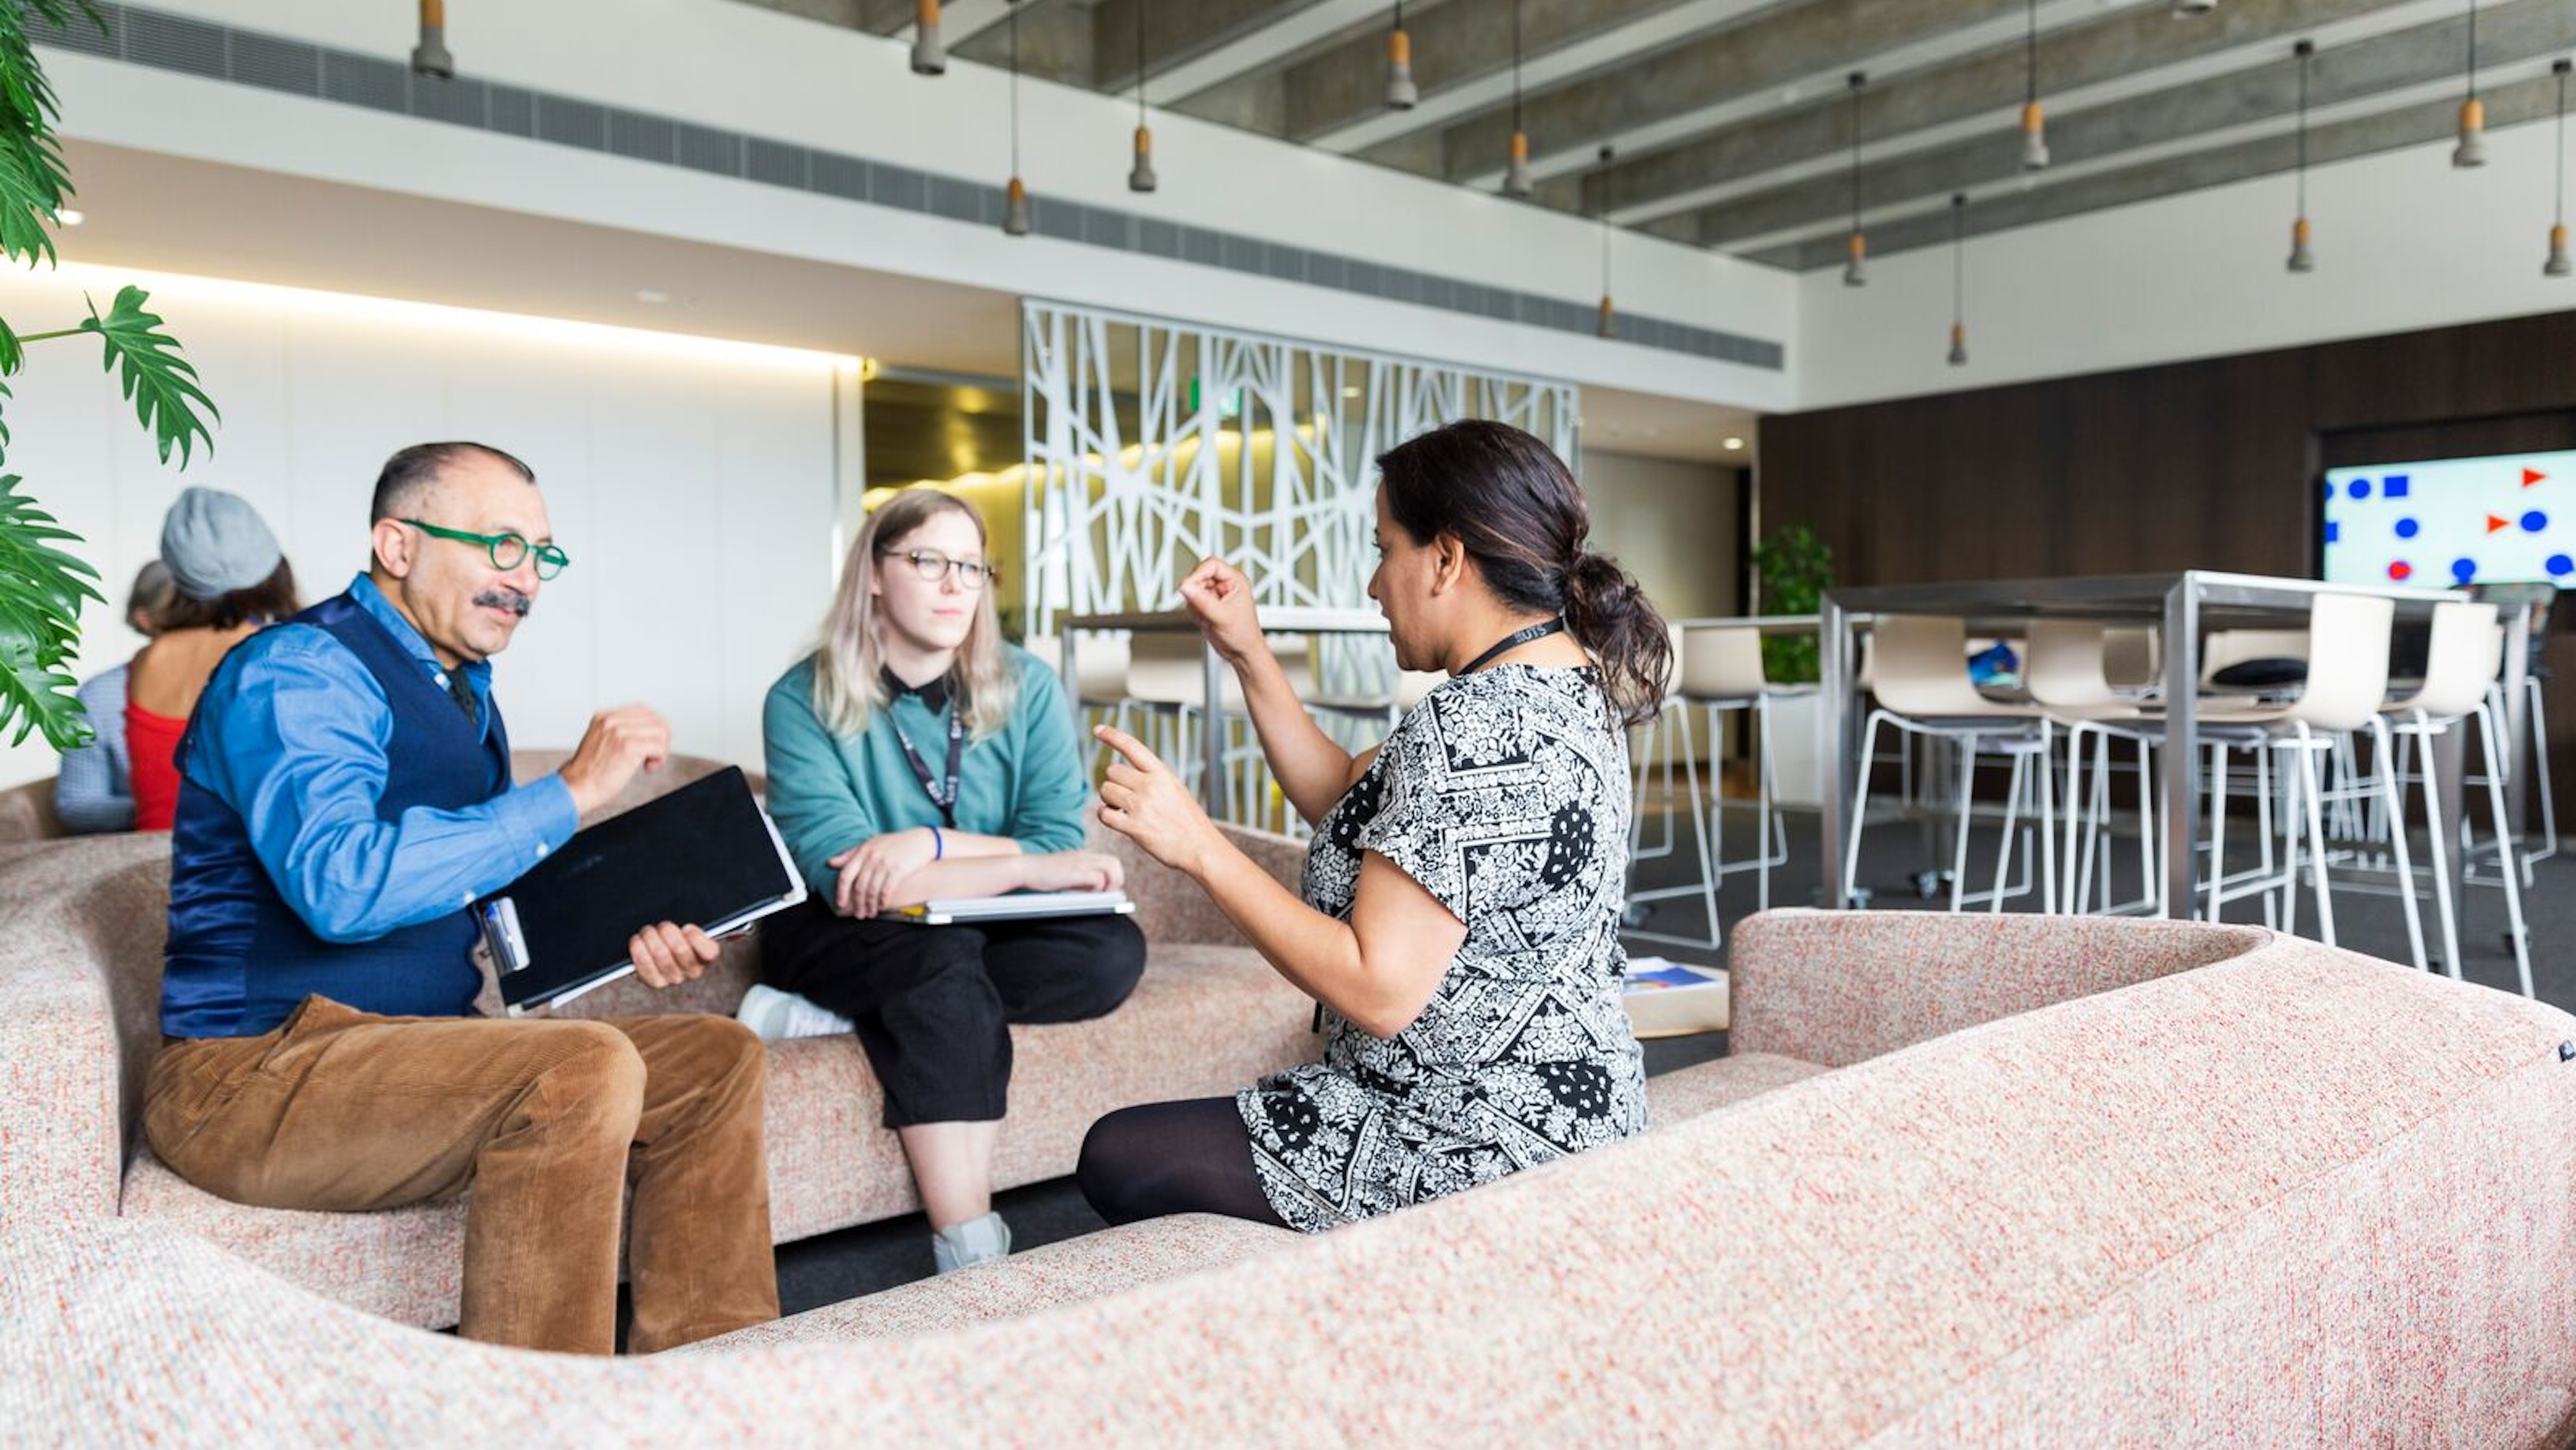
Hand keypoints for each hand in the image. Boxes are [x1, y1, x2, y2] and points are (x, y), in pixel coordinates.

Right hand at [558, 706, 672, 816]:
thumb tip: (649, 729)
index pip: (643, 710)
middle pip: (655, 719)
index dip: (654, 727)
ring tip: (649, 762)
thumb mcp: (602, 740)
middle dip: (661, 738)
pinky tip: (648, 767)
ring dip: (661, 749)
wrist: (578, 786)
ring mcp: (619, 732)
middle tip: (654, 754)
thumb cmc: (591, 770)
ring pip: (660, 731)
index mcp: (604, 716)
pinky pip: (659, 746)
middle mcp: (611, 720)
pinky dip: (659, 758)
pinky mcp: (628, 746)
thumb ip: (621, 731)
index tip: (652, 743)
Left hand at [629, 921, 718, 989]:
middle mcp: (693, 971)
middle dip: (668, 931)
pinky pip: (644, 966)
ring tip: (648, 931)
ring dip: (651, 937)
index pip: (709, 951)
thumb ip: (721, 929)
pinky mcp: (654, 982)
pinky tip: (638, 941)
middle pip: (680, 949)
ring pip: (661, 954)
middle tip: (663, 925)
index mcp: (708, 957)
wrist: (661, 950)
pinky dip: (639, 950)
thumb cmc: (682, 936)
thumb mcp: (701, 930)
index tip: (686, 927)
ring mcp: (673, 978)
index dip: (695, 937)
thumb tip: (742, 935)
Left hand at [828, 828, 941, 917]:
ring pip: (871, 890)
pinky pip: (886, 890)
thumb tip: (830, 863)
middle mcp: (872, 857)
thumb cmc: (895, 843)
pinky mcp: (898, 869)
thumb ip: (850, 854)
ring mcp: (885, 863)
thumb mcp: (871, 844)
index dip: (841, 892)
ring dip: (869, 905)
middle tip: (858, 914)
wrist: (921, 840)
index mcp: (863, 851)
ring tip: (870, 913)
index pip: (845, 875)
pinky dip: (883, 901)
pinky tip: (882, 906)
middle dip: (857, 904)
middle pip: (858, 886)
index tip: (840, 904)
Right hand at [1019, 849, 1126, 893]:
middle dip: (1117, 880)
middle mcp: (1084, 856)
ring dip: (1111, 884)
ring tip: (1102, 896)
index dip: (1114, 876)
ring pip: (1111, 869)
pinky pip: (1098, 879)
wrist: (1024, 868)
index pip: (1110, 861)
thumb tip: (1098, 891)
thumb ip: (1081, 880)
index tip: (1109, 890)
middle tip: (1108, 894)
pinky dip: (1098, 888)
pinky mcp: (1075, 872)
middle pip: (1115, 863)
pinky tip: (1088, 895)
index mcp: (1082, 856)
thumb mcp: (1065, 875)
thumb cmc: (1041, 875)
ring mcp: (1080, 862)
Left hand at [1092, 724, 1221, 875]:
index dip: (1112, 736)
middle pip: (1112, 771)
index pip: (1132, 746)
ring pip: (1105, 790)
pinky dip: (1106, 815)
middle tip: (1126, 796)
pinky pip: (1103, 813)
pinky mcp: (1134, 827)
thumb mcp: (1174, 789)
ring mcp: (1141, 806)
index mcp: (1162, 773)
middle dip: (1114, 782)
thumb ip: (1152, 778)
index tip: (1097, 729)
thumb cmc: (1187, 820)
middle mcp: (1150, 785)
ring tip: (1126, 809)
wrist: (1199, 847)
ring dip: (1109, 800)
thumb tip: (1123, 773)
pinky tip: (1119, 820)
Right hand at [1179, 557, 1265, 665]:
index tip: (1188, 586)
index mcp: (1236, 581)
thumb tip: (1186, 587)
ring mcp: (1216, 595)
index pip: (1211, 565)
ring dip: (1195, 605)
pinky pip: (1192, 602)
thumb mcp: (1222, 617)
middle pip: (1199, 576)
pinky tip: (1206, 621)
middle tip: (1201, 607)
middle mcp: (1226, 585)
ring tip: (1208, 618)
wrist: (1242, 653)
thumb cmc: (1243, 635)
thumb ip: (1202, 601)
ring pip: (1193, 590)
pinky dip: (1194, 613)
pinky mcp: (1209, 604)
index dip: (1197, 574)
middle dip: (1196, 593)